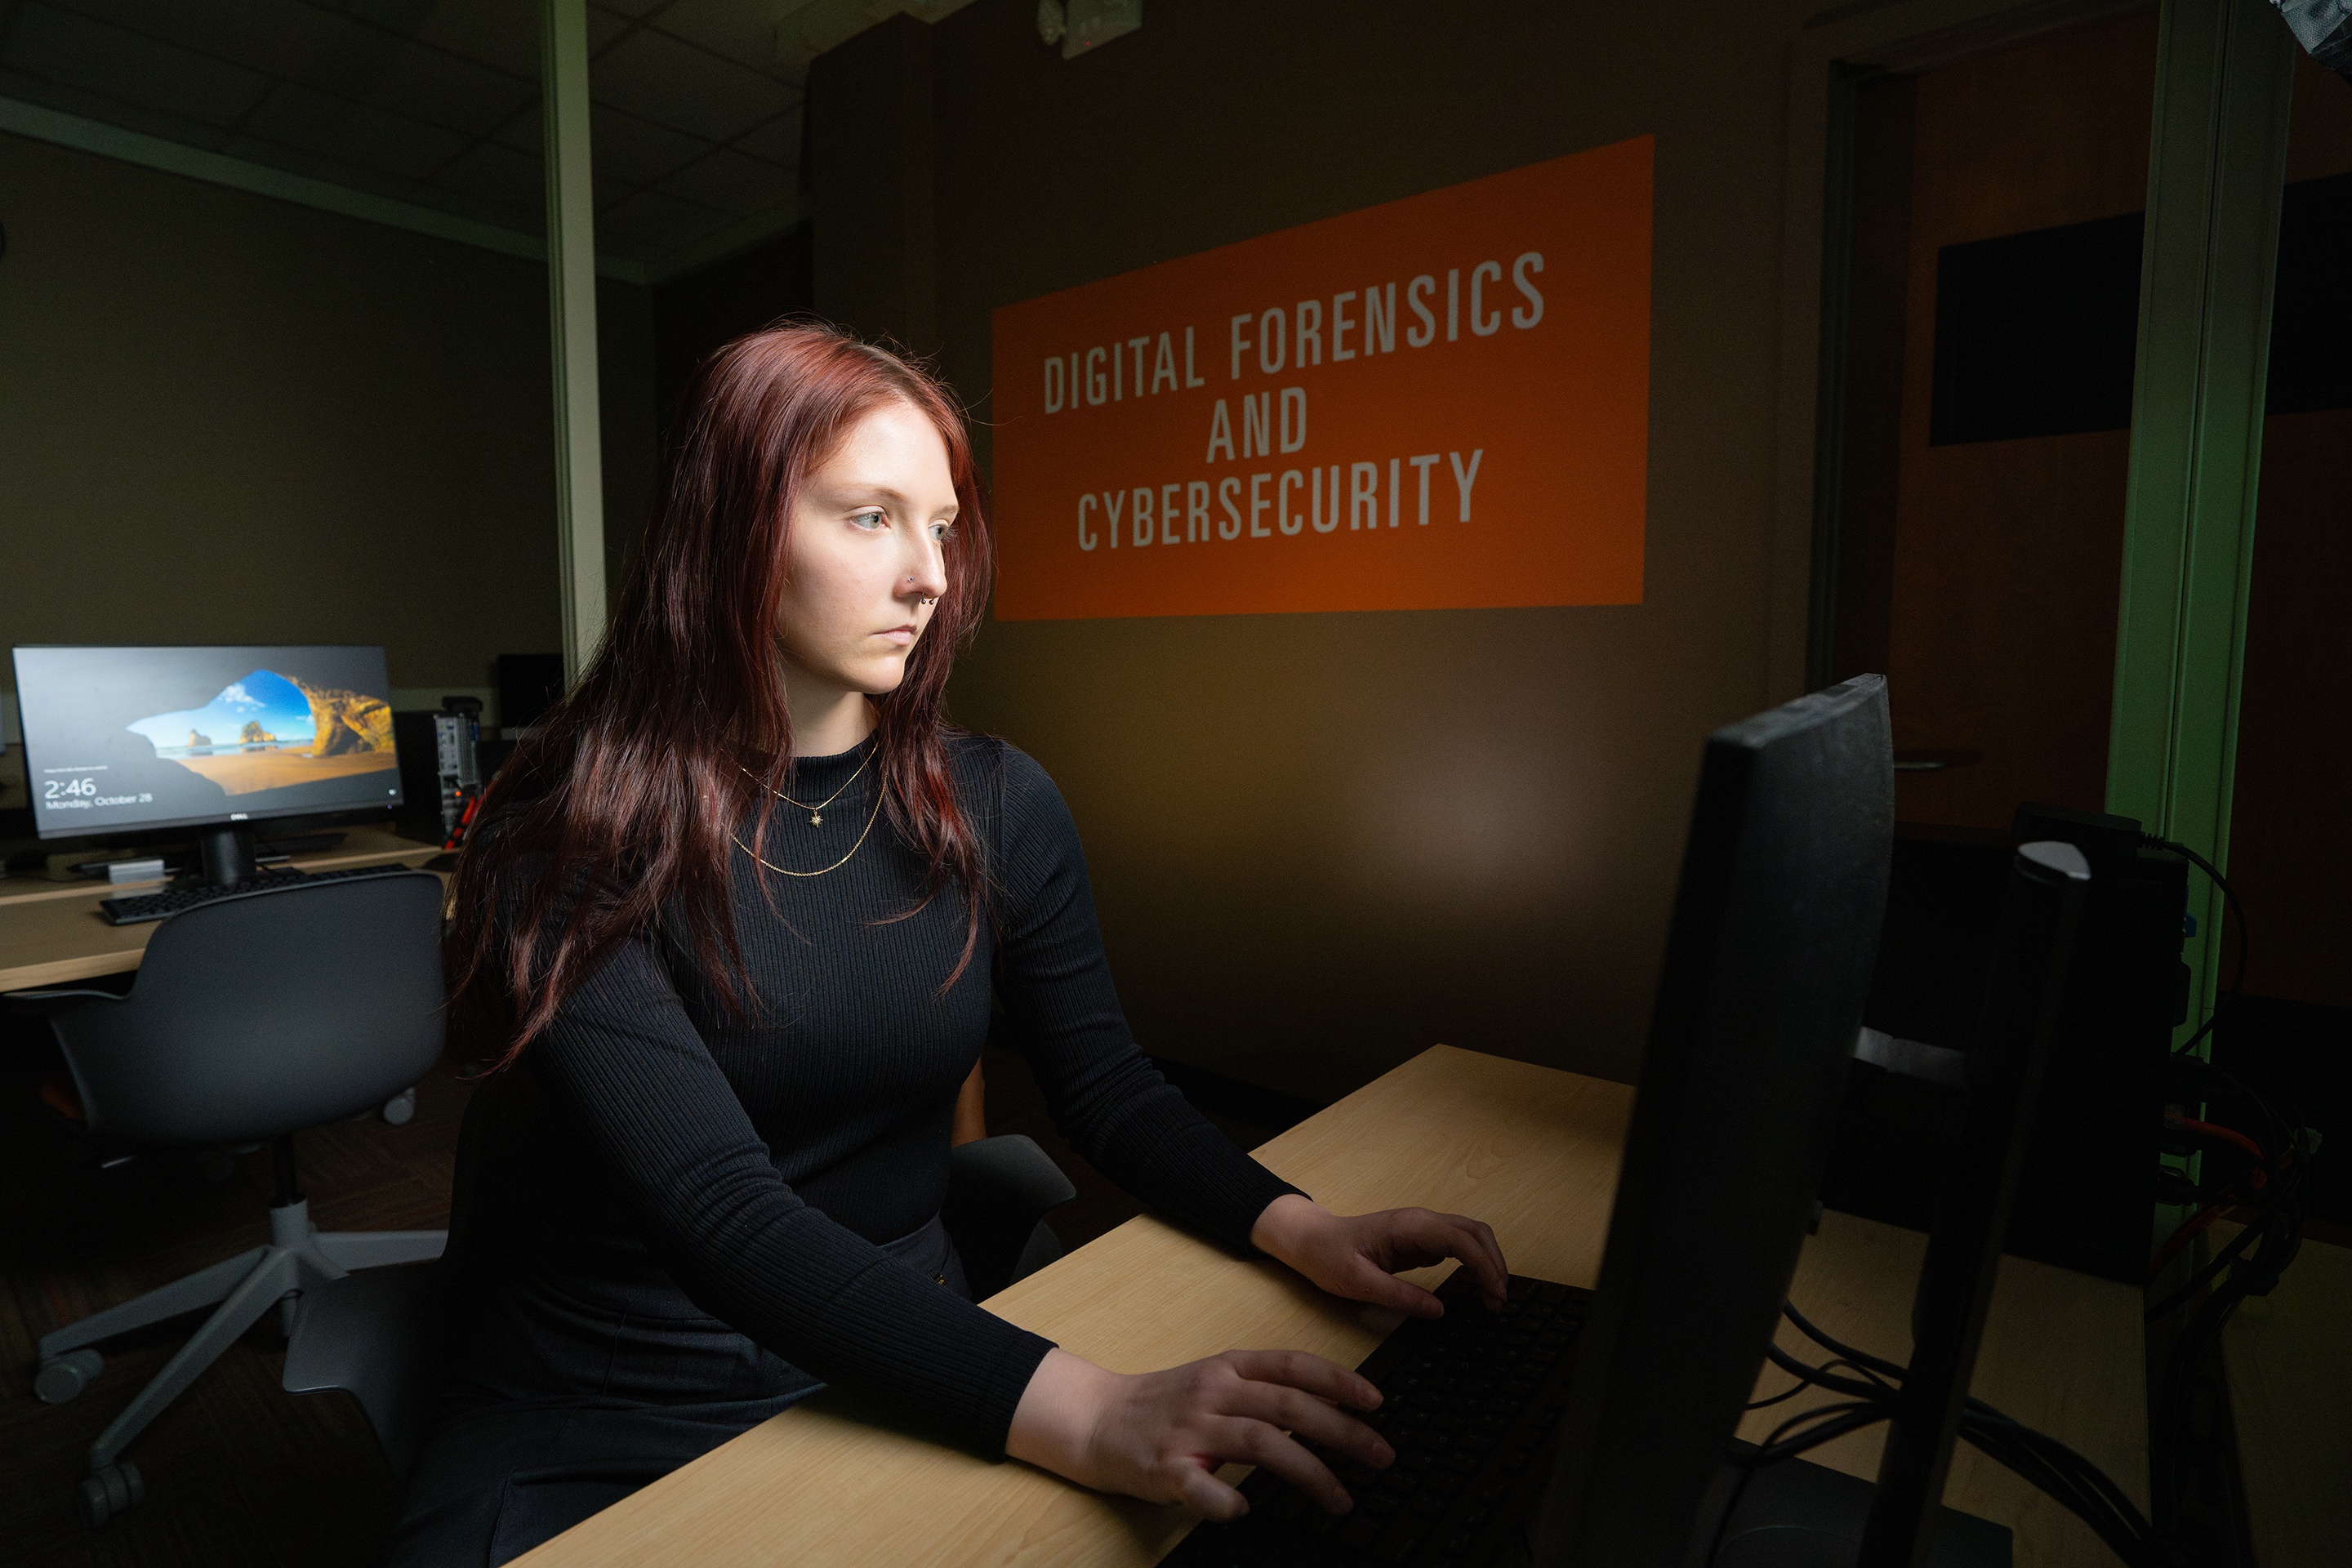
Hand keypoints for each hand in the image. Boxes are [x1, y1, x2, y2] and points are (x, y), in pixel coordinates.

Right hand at [1006, 1346, 1389, 1519]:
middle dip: (1342, 1431)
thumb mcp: (1214, 1380)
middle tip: (1379, 1456)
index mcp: (1227, 1367)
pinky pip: (1200, 1486)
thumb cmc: (1163, 1404)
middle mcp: (1212, 1391)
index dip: (1338, 1380)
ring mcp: (1189, 1429)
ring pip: (1260, 1442)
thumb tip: (1325, 1408)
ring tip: (1340, 1498)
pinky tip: (1246, 1510)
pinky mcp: (1166, 1467)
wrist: (1096, 1419)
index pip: (1292, 1365)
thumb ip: (1260, 1389)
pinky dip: (1225, 1499)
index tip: (1376, 1402)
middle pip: (1288, 1405)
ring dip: (1309, 1472)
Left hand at [1250, 1194, 1508, 1317]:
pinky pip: (1458, 1248)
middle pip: (1476, 1232)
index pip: (1462, 1240)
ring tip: (1493, 1299)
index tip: (1496, 1295)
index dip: (1486, 1266)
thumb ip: (1399, 1295)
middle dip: (1496, 1263)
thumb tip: (1439, 1310)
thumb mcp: (1358, 1283)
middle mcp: (1421, 1222)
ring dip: (1488, 1263)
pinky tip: (1476, 1289)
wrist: (1310, 1240)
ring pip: (1470, 1238)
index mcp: (1409, 1226)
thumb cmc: (1328, 1256)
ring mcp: (1422, 1229)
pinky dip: (1474, 1265)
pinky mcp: (1420, 1241)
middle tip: (1500, 1302)